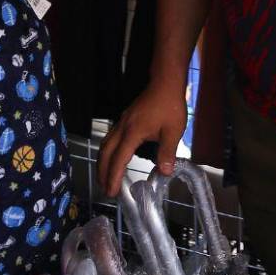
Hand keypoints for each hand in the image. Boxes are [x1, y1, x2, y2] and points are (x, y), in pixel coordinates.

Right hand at [97, 81, 187, 196]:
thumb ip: (167, 152)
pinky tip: (113, 156)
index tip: (112, 192)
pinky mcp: (125, 119)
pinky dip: (107, 151)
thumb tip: (164, 172)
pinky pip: (110, 138)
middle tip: (105, 189)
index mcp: (133, 132)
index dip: (114, 177)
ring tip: (105, 177)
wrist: (165, 82)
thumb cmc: (170, 105)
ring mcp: (122, 122)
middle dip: (103, 173)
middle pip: (105, 153)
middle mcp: (123, 128)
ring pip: (105, 145)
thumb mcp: (173, 130)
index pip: (119, 159)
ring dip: (103, 162)